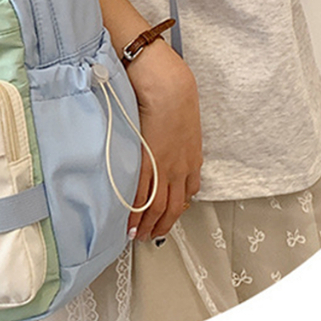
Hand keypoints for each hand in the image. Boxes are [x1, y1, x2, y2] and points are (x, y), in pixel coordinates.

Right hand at [125, 40, 202, 241]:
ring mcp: (164, 169)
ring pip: (157, 207)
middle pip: (173, 207)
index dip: (177, 207)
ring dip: (148, 225)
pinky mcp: (146, 164)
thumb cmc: (173, 90)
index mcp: (191, 157)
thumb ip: (177, 132)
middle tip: (152, 235)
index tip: (168, 215)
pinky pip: (141, 197)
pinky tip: (129, 223)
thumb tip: (167, 133)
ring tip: (138, 236)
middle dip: (162, 224)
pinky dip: (134, 214)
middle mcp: (180, 168)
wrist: (167, 85)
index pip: (188, 192)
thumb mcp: (183, 116)